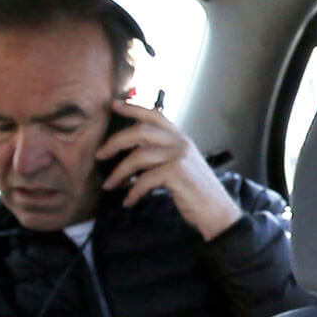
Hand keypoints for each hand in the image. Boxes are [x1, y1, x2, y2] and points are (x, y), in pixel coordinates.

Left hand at [95, 100, 242, 240]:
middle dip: (115, 142)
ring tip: (109, 185)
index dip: (133, 108)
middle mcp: (181, 142)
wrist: (217, 211)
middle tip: (99, 154)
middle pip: (140, 132)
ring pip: (138, 156)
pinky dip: (133, 192)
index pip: (154, 115)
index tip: (114, 105)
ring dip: (119, 172)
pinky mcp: (177, 172)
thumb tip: (131, 155)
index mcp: (181, 138)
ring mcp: (180, 156)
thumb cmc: (196, 191)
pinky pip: (144, 179)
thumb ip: (162, 154)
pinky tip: (129, 201)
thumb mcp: (181, 165)